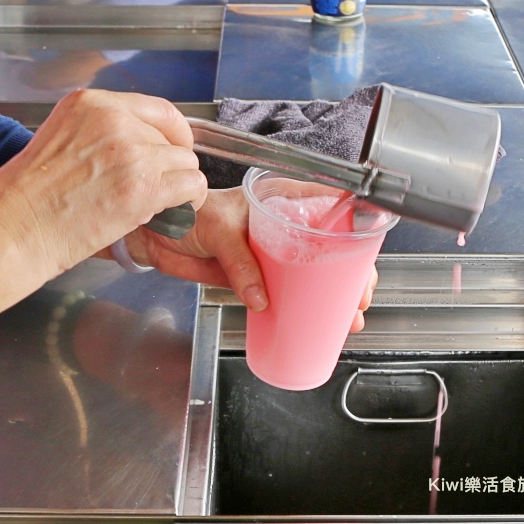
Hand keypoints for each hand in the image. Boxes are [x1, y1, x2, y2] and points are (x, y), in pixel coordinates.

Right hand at [0, 89, 207, 360]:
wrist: (11, 231)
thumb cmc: (25, 200)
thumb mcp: (59, 141)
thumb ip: (99, 136)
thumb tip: (139, 149)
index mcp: (90, 103)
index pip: (157, 109)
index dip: (172, 135)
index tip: (173, 151)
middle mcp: (113, 119)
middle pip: (171, 138)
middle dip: (168, 167)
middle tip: (155, 192)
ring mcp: (131, 151)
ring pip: (186, 163)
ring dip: (178, 187)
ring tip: (158, 208)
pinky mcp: (143, 186)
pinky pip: (191, 187)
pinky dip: (188, 204)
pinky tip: (169, 216)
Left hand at [120, 188, 378, 331]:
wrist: (157, 235)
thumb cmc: (187, 214)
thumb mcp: (219, 230)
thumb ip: (241, 263)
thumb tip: (262, 298)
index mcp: (280, 199)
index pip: (329, 208)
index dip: (353, 232)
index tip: (366, 256)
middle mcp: (283, 224)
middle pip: (330, 248)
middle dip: (351, 275)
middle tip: (360, 299)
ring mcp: (272, 252)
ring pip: (313, 274)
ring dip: (334, 297)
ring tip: (350, 318)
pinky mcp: (258, 276)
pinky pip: (288, 293)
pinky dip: (304, 308)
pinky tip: (319, 323)